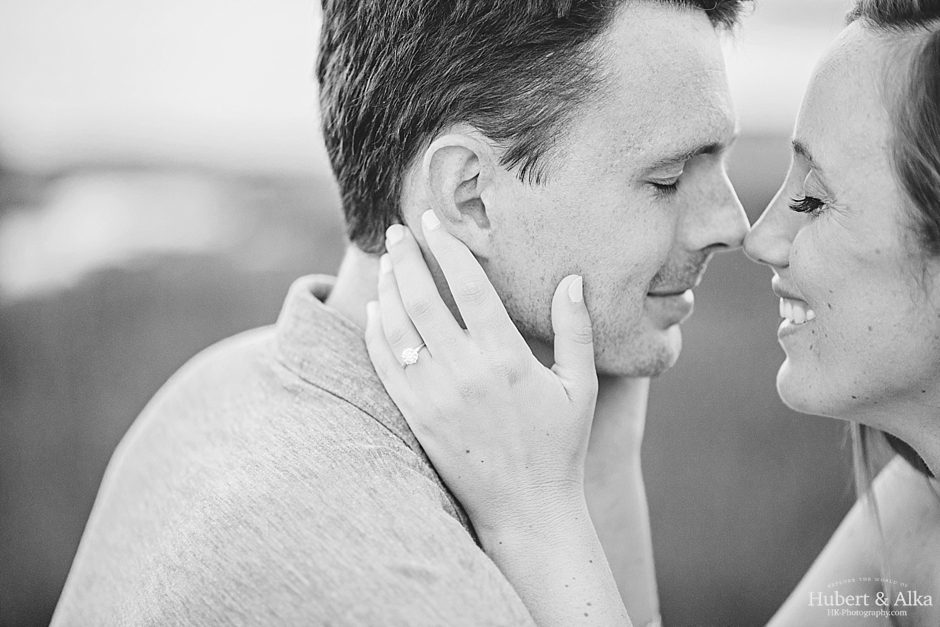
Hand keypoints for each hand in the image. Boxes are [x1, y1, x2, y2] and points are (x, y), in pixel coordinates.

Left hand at [364, 210, 598, 534]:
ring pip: (397, 328)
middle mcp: (463, 372)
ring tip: (387, 262)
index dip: (447, 247)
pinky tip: (375, 312)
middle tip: (396, 231)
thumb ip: (576, 330)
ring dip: (387, 289)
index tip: (433, 222)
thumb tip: (571, 279)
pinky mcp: (415, 418)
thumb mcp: (581, 386)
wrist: (525, 510)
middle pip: (422, 298)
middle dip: (405, 257)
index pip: (467, 286)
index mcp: (505, 357)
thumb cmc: (559, 446)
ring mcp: (433, 396)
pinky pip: (384, 365)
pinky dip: (375, 333)